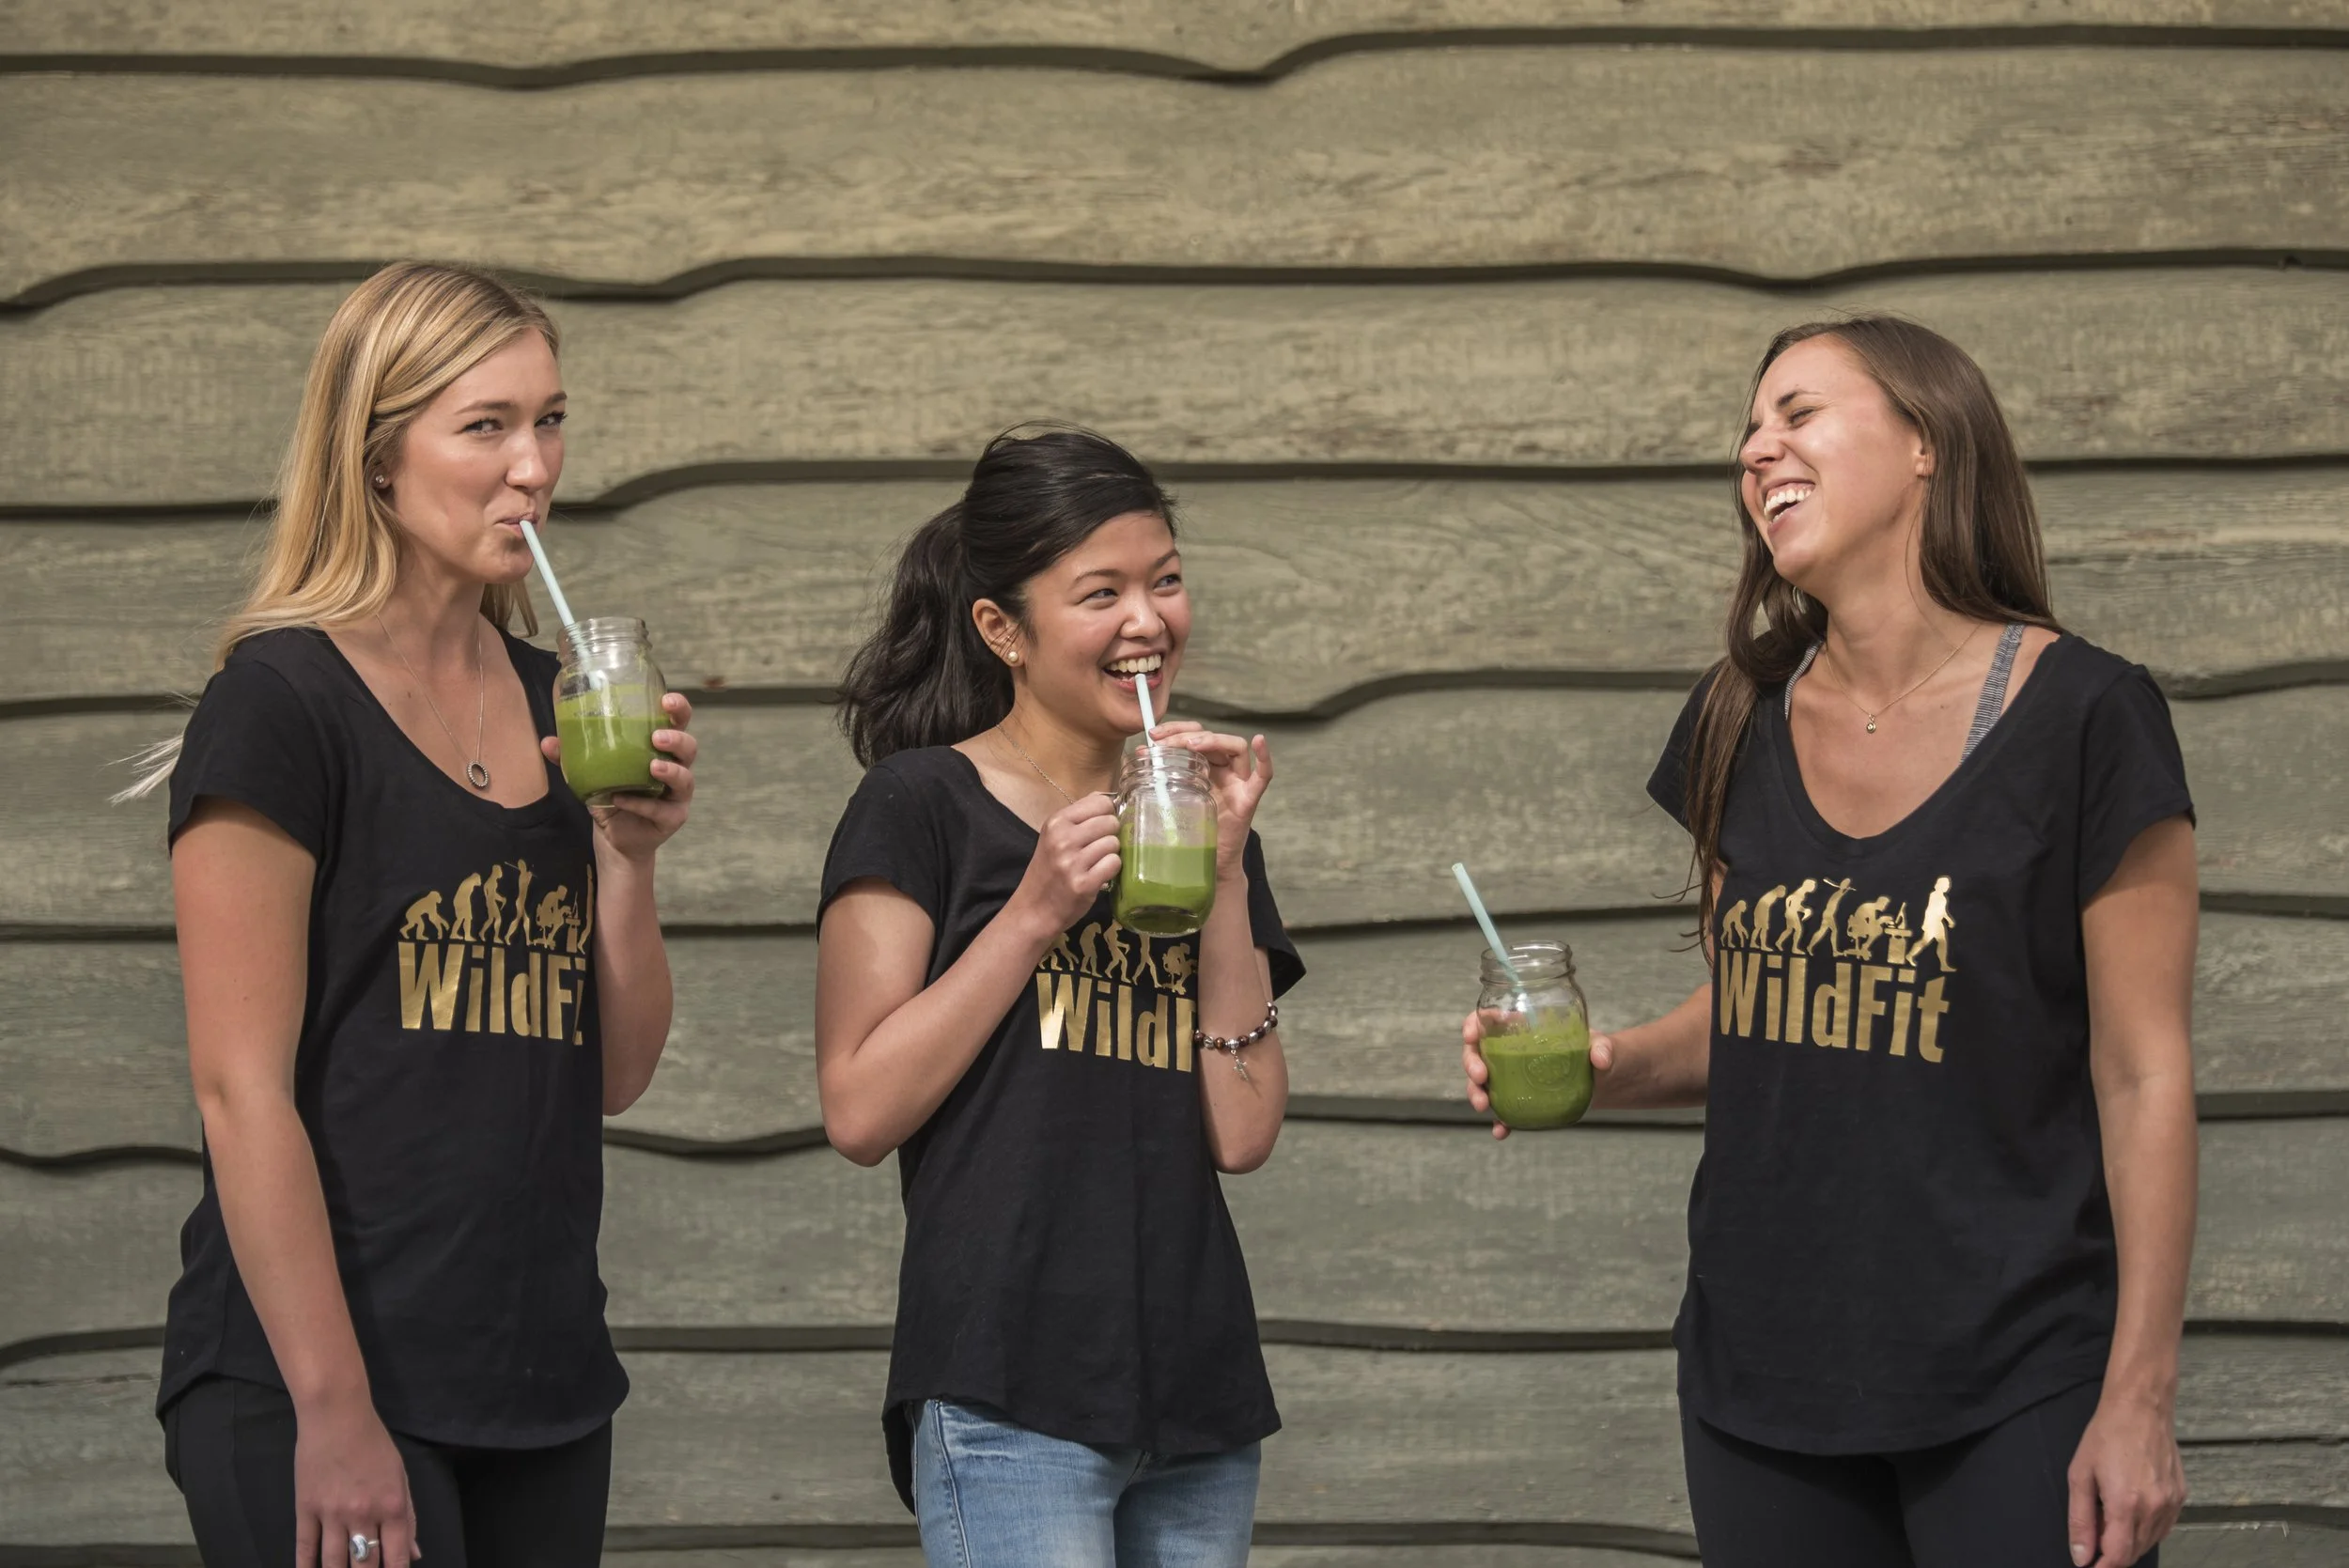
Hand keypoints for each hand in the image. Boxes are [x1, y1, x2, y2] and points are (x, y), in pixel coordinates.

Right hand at [294, 1398, 417, 1566]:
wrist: (336, 1417)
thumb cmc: (374, 1444)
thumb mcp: (400, 1476)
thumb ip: (407, 1517)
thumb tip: (414, 1554)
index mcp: (392, 1506)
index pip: (396, 1557)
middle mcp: (363, 1514)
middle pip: (364, 1566)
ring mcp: (331, 1514)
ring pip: (333, 1563)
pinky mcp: (305, 1509)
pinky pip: (305, 1548)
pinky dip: (306, 1567)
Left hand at [541, 691, 696, 860]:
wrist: (614, 839)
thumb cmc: (610, 796)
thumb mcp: (591, 774)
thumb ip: (572, 757)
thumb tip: (548, 741)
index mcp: (660, 750)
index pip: (678, 723)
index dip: (679, 710)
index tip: (667, 701)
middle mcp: (675, 768)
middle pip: (690, 748)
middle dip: (678, 738)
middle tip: (657, 736)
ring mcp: (677, 795)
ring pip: (685, 778)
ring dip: (671, 771)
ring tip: (653, 767)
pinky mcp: (672, 818)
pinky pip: (661, 809)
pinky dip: (640, 804)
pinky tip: (621, 798)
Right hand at [1011, 792, 1120, 936]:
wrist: (1034, 909)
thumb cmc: (1048, 870)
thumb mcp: (1054, 836)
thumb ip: (1079, 815)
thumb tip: (1105, 796)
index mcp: (1056, 822)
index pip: (1100, 802)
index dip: (1107, 814)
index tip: (1100, 827)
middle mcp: (1063, 838)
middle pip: (1110, 822)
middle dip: (1110, 835)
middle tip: (1098, 849)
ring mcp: (1072, 862)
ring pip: (1113, 843)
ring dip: (1110, 854)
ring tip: (1096, 863)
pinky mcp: (1084, 883)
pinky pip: (1114, 864)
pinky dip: (1111, 870)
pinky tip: (1099, 875)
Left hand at [1145, 722, 1272, 879]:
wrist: (1205, 863)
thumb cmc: (1189, 832)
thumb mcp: (1170, 798)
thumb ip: (1159, 778)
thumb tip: (1135, 756)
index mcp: (1206, 768)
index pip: (1195, 736)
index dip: (1175, 730)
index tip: (1153, 735)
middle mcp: (1224, 770)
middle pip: (1212, 738)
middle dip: (1186, 735)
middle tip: (1163, 742)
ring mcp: (1238, 783)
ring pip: (1235, 747)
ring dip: (1212, 740)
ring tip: (1192, 744)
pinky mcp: (1248, 800)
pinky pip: (1263, 777)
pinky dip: (1264, 758)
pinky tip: (1259, 741)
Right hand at [1462, 1010, 1619, 1140]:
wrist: (1607, 1080)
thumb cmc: (1600, 1052)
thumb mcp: (1604, 1045)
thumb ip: (1603, 1047)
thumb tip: (1600, 1058)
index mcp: (1524, 1028)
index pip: (1489, 1020)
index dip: (1473, 1025)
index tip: (1472, 1034)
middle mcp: (1511, 1051)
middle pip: (1478, 1052)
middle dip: (1471, 1064)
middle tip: (1480, 1077)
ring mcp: (1513, 1077)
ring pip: (1482, 1083)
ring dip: (1475, 1093)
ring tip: (1482, 1105)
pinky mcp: (1521, 1101)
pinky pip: (1503, 1111)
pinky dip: (1499, 1122)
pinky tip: (1500, 1131)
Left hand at [2067, 1390, 2184, 1565]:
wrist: (2140, 1409)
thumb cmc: (2106, 1437)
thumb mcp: (2080, 1476)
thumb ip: (2081, 1520)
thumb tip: (2082, 1557)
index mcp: (2126, 1505)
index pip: (2118, 1556)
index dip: (2103, 1567)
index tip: (2091, 1565)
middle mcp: (2154, 1509)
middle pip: (2134, 1553)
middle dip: (2112, 1553)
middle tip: (2095, 1534)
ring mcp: (2171, 1504)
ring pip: (2150, 1542)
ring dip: (2129, 1542)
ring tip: (2111, 1515)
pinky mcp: (2181, 1498)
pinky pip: (2163, 1527)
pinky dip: (2146, 1529)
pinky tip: (2131, 1511)